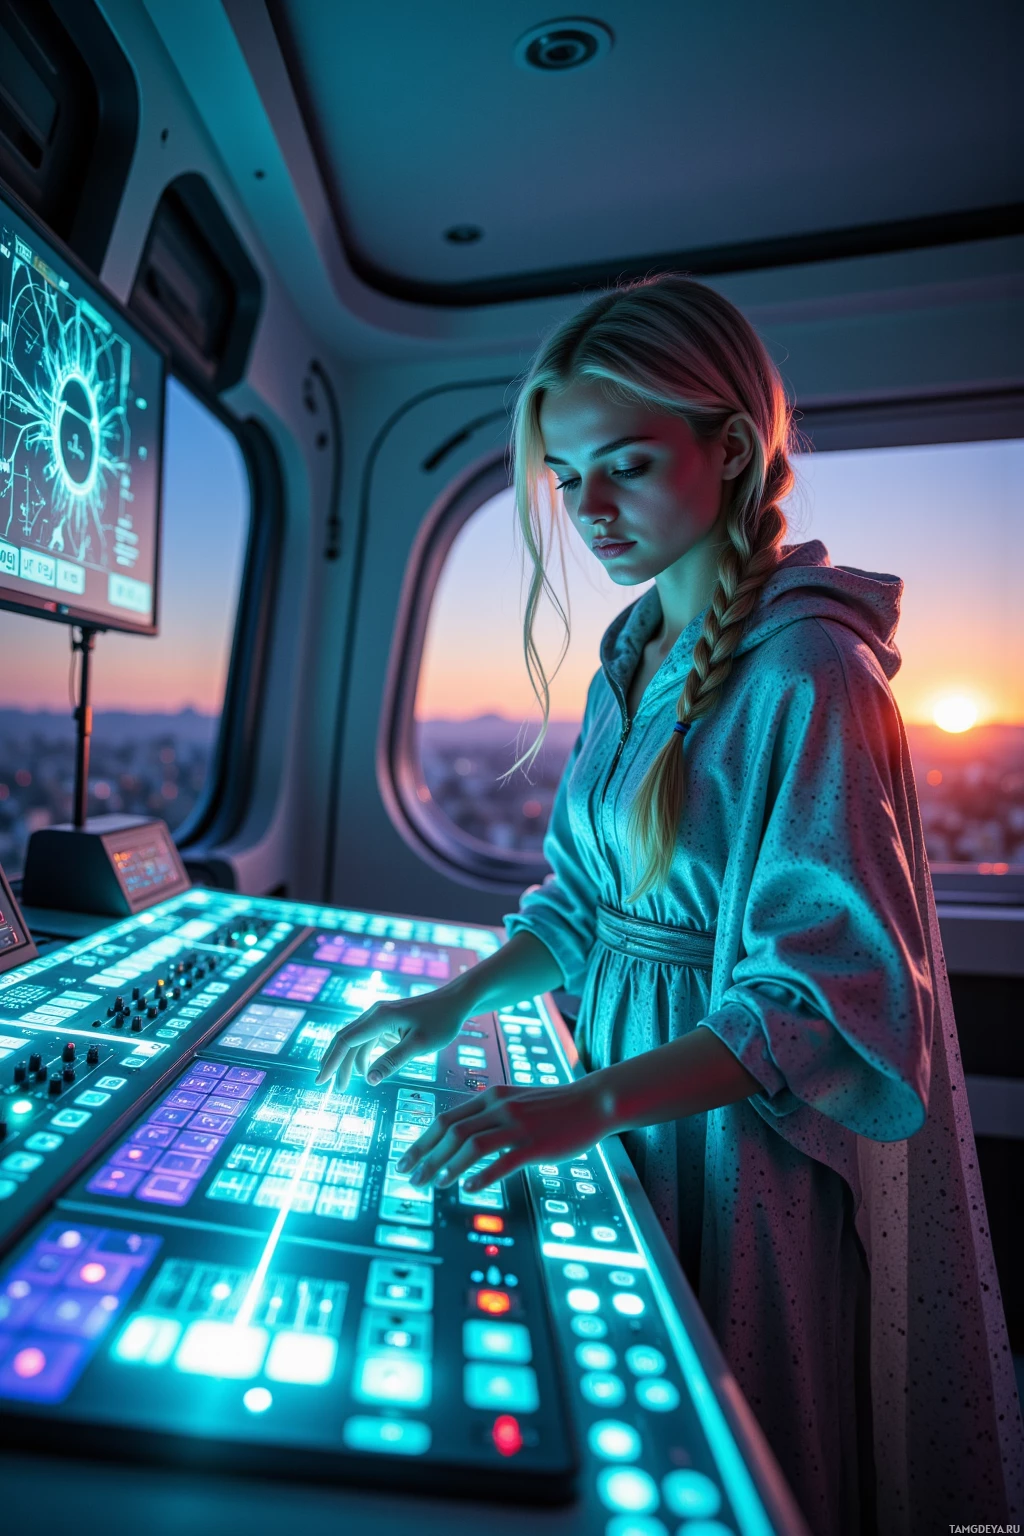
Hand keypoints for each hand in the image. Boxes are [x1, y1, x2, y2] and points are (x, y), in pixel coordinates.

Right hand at [314, 985, 467, 1090]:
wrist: (456, 1001)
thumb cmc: (441, 1021)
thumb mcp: (419, 1045)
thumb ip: (393, 1061)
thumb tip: (368, 1080)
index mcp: (379, 1017)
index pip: (345, 1041)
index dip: (331, 1062)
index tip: (321, 1081)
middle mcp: (374, 1014)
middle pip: (345, 1040)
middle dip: (334, 1063)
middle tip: (327, 1087)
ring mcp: (380, 1017)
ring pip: (355, 1041)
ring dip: (347, 1062)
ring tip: (344, 1085)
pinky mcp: (387, 1021)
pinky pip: (367, 1040)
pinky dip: (361, 1055)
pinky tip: (363, 1070)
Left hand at [396, 1079, 611, 1191]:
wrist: (592, 1101)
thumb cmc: (554, 1105)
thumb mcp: (515, 1099)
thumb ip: (488, 1114)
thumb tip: (459, 1135)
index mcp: (491, 1097)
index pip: (446, 1119)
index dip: (422, 1141)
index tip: (405, 1160)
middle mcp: (499, 1108)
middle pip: (452, 1132)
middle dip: (426, 1157)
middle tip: (410, 1178)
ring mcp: (517, 1125)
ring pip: (471, 1145)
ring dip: (447, 1167)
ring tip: (434, 1185)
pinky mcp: (535, 1144)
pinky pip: (502, 1161)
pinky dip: (482, 1176)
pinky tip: (469, 1188)